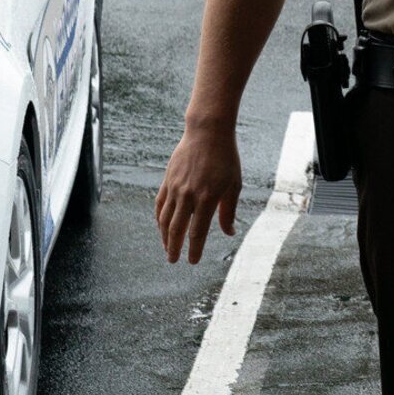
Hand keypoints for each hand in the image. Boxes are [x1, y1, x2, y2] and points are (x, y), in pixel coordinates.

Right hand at [155, 124, 241, 263]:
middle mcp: (188, 195)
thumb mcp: (234, 185)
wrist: (207, 132)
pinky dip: (159, 218)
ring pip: (165, 219)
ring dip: (164, 236)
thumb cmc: (225, 158)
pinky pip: (160, 204)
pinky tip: (161, 227)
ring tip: (167, 248)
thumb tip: (229, 233)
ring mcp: (175, 187)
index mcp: (207, 198)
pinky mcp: (167, 180)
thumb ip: (229, 211)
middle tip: (173, 261)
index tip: (192, 261)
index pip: (198, 231)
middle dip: (174, 248)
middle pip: (177, 229)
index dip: (195, 249)